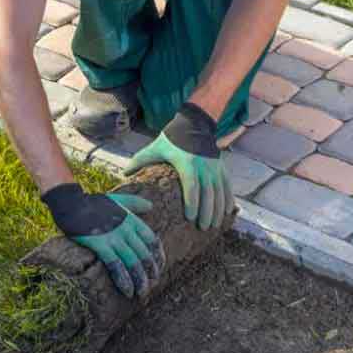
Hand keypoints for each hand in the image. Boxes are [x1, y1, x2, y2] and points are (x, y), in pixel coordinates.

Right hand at [40, 182, 165, 298]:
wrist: (71, 203)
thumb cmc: (92, 203)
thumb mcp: (117, 199)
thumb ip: (134, 203)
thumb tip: (151, 206)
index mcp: (131, 219)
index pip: (152, 241)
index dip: (157, 257)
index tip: (157, 270)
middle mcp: (126, 229)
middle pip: (144, 255)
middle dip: (150, 274)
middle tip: (150, 286)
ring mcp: (114, 237)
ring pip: (133, 262)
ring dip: (139, 281)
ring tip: (141, 293)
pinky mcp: (100, 244)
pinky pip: (116, 265)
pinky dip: (123, 279)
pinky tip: (127, 291)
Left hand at [124, 102, 234, 229]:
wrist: (194, 124)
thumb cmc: (171, 139)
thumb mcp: (155, 148)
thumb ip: (140, 160)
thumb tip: (124, 173)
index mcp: (187, 164)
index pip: (191, 187)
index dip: (192, 203)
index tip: (190, 218)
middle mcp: (204, 167)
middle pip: (208, 194)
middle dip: (206, 212)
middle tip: (202, 228)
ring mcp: (214, 168)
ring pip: (219, 192)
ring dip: (218, 210)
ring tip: (214, 225)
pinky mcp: (220, 167)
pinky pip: (227, 186)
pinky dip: (228, 200)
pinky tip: (228, 213)